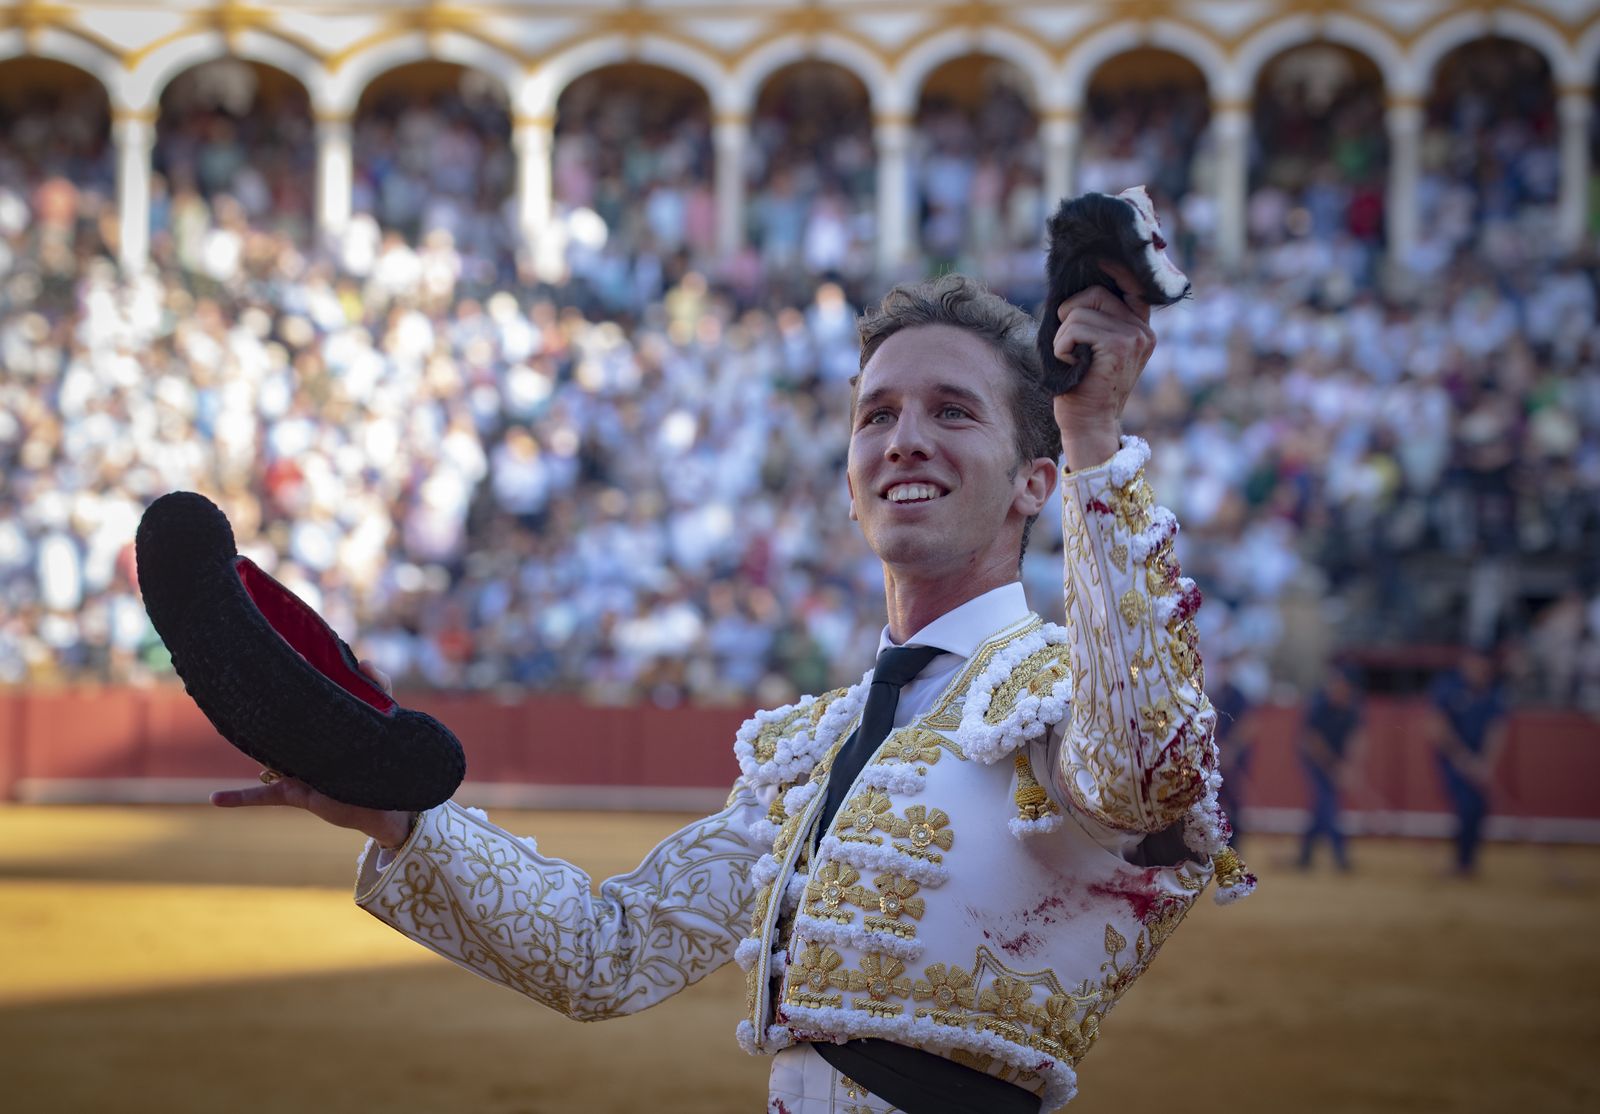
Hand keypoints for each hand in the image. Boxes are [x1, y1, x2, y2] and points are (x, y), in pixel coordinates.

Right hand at [209, 660, 414, 848]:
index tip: (286, 656)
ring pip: (266, 754)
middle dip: (267, 705)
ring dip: (251, 743)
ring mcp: (297, 768)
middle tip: (247, 682)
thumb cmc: (382, 756)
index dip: (296, 678)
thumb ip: (380, 688)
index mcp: (321, 722)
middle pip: (278, 723)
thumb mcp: (386, 718)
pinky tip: (215, 798)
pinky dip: (238, 798)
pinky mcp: (295, 793)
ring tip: (229, 722)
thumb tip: (365, 662)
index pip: (303, 699)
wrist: (386, 802)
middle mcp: (304, 743)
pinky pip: (262, 796)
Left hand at [1051, 259, 1156, 468]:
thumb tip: (1075, 286)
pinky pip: (1075, 327)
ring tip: (1070, 357)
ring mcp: (1134, 337)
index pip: (1130, 283)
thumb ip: (1096, 319)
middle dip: (1070, 313)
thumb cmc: (1082, 386)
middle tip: (1068, 341)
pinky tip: (1070, 363)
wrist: (1088, 423)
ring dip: (1063, 334)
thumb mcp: (1094, 347)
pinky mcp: (1119, 346)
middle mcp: (1142, 330)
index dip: (1113, 269)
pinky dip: (1062, 345)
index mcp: (1139, 327)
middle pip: (1096, 292)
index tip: (1099, 259)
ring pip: (1081, 310)